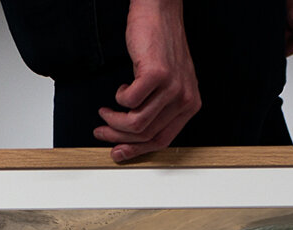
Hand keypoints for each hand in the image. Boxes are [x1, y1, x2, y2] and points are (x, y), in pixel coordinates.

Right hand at [93, 0, 200, 162]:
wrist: (160, 11)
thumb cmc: (161, 45)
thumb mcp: (168, 84)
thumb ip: (159, 109)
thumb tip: (134, 136)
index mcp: (190, 105)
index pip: (162, 141)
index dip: (136, 151)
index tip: (118, 153)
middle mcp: (185, 99)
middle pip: (147, 134)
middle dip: (119, 138)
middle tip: (102, 132)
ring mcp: (172, 86)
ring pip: (137, 122)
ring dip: (115, 120)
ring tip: (105, 113)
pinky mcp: (157, 74)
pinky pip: (130, 101)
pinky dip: (119, 98)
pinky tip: (120, 89)